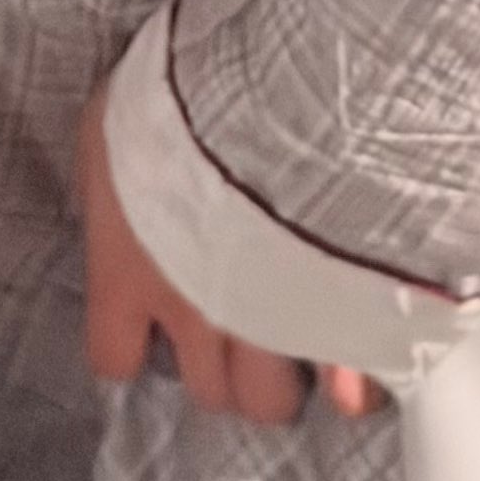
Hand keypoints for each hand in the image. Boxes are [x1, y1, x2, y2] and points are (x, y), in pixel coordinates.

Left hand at [77, 80, 380, 428]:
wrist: (272, 83)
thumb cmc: (179, 89)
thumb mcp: (117, 119)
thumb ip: (111, 175)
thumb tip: (116, 206)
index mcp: (129, 274)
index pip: (114, 356)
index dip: (138, 340)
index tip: (163, 309)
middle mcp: (193, 316)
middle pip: (207, 387)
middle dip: (227, 362)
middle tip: (250, 314)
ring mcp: (267, 326)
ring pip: (270, 396)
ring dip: (285, 366)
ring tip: (307, 324)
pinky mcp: (337, 317)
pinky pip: (353, 385)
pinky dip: (360, 374)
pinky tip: (368, 350)